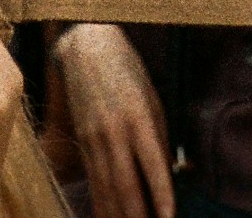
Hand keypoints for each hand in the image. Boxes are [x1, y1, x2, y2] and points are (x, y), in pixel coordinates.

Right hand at [51, 21, 173, 217]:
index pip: (152, 164)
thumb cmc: (127, 71)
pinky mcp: (82, 143)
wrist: (84, 49)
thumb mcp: (152, 98)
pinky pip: (93, 180)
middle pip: (125, 184)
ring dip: (118, 216)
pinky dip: (101, 204)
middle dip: (137, 216)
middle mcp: (113, 132)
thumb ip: (159, 137)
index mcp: (137, 117)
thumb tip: (168, 174)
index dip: (161, 194)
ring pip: (106, 188)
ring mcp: (93, 139)